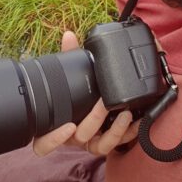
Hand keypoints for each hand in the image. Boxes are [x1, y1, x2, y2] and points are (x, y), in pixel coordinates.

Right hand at [31, 30, 139, 156]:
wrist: (91, 110)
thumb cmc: (73, 96)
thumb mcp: (70, 78)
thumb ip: (68, 58)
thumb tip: (69, 35)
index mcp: (56, 127)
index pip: (44, 144)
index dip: (54, 139)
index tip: (69, 126)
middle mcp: (73, 139)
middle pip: (81, 136)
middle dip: (94, 119)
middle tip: (104, 103)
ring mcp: (91, 143)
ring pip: (102, 145)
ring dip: (114, 130)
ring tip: (124, 113)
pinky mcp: (108, 142)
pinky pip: (119, 144)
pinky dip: (129, 132)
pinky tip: (137, 120)